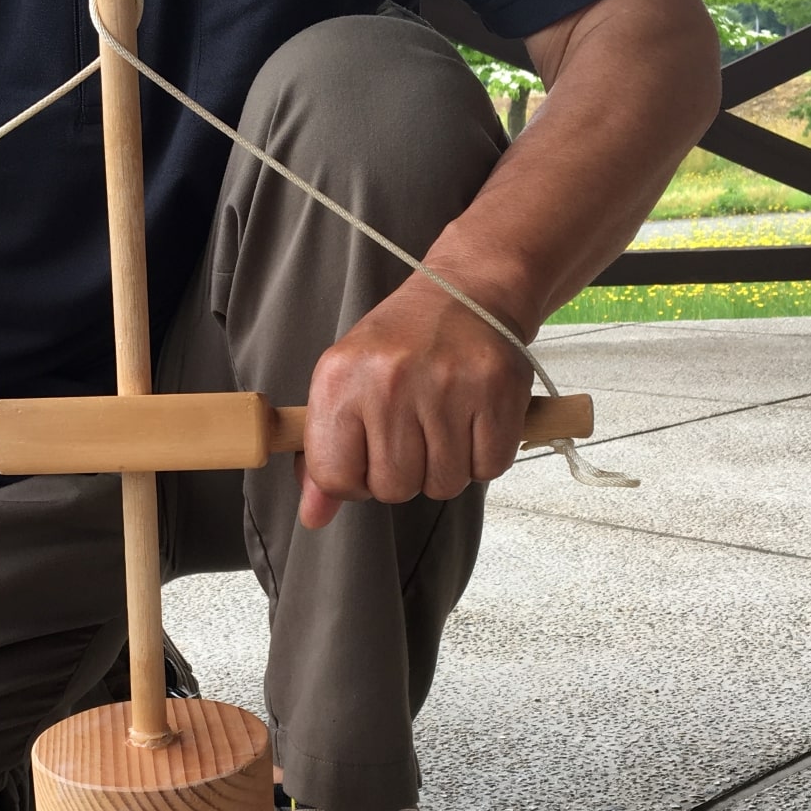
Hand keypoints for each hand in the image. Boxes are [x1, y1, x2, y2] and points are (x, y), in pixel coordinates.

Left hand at [297, 272, 533, 528]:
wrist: (468, 292)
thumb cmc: (400, 346)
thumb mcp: (346, 386)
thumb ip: (324, 457)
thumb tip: (314, 518)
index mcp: (340, 378)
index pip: (336, 477)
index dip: (355, 480)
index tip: (369, 456)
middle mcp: (389, 380)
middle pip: (393, 488)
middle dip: (405, 474)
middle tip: (414, 432)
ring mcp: (446, 385)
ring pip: (443, 484)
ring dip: (446, 466)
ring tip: (444, 421)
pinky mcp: (496, 391)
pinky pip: (488, 469)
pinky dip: (484, 455)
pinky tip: (474, 420)